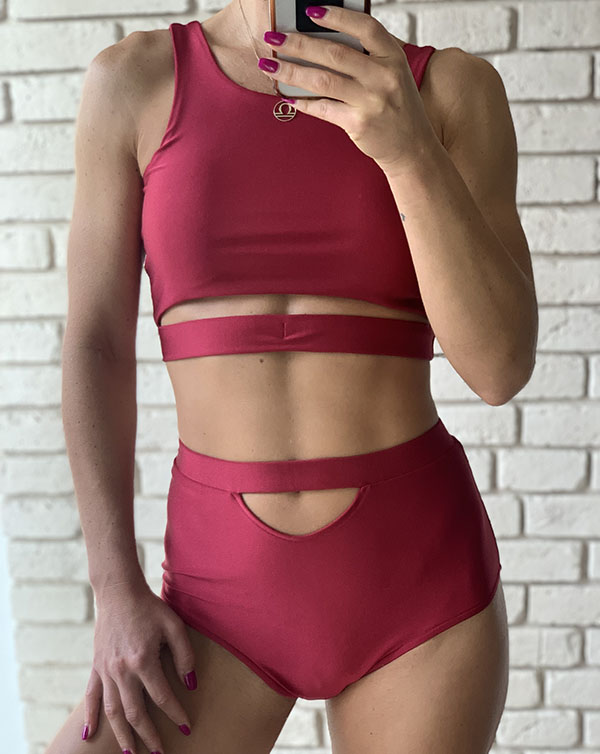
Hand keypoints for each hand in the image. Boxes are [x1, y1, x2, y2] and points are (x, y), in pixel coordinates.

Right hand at [82, 581, 196, 751]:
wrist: (118, 593)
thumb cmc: (149, 607)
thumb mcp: (174, 625)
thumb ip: (184, 655)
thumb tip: (191, 684)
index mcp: (143, 659)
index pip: (162, 696)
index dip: (175, 713)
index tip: (186, 726)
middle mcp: (121, 670)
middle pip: (135, 712)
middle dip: (148, 736)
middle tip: (160, 752)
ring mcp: (105, 670)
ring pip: (113, 711)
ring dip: (122, 735)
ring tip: (131, 753)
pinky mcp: (96, 667)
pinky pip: (91, 697)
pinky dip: (90, 717)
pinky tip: (90, 735)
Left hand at [260, 4, 438, 174]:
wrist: (411, 146)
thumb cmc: (396, 106)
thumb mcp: (392, 73)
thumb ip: (367, 56)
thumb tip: (321, 40)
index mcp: (392, 56)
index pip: (364, 27)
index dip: (337, 16)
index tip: (311, 11)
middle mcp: (383, 76)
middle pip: (334, 53)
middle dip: (298, 43)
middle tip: (274, 38)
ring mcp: (371, 101)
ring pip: (323, 81)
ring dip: (291, 71)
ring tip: (269, 65)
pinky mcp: (359, 123)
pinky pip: (323, 108)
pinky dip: (302, 102)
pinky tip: (287, 97)